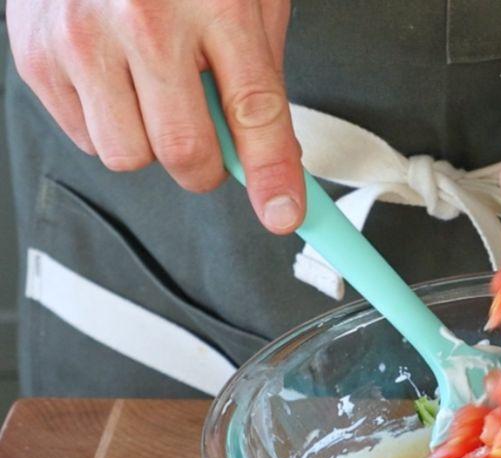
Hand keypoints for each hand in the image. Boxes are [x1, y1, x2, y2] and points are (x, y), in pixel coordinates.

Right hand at [7, 0, 304, 233]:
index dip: (272, 174)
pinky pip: (85, 138)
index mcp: (213, 3)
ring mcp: (82, 38)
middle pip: (184, 152)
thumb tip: (277, 155)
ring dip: (151, 144)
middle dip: (208, 166)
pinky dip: (108, 124)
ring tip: (155, 93)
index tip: (282, 212)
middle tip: (212, 141)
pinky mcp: (38, 57)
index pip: (253, 111)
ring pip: (128, 155)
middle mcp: (143, 20)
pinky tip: (116, 80)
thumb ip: (261, 76)